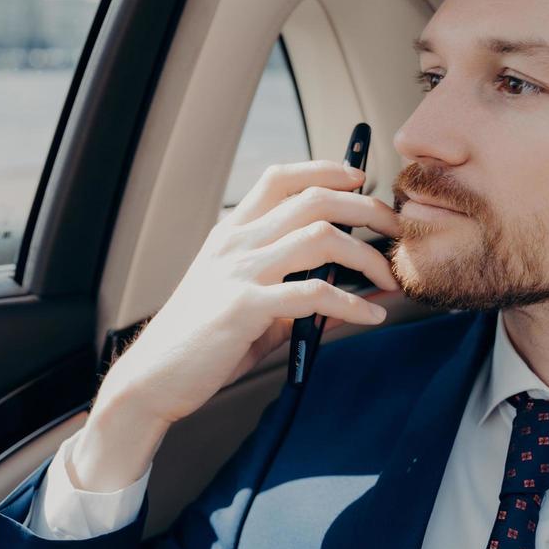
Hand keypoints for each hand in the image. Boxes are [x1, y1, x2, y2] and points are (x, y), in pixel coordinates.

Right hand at [96, 159, 401, 429]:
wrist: (152, 378)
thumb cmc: (199, 343)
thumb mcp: (245, 306)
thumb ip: (291, 295)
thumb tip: (347, 300)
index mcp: (230, 234)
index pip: (280, 178)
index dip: (325, 170)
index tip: (360, 178)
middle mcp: (236, 243)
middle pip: (314, 200)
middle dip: (366, 208)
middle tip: (396, 228)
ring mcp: (240, 272)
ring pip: (320, 237)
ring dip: (367, 255)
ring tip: (391, 277)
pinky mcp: (246, 308)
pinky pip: (314, 293)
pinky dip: (352, 304)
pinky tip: (371, 316)